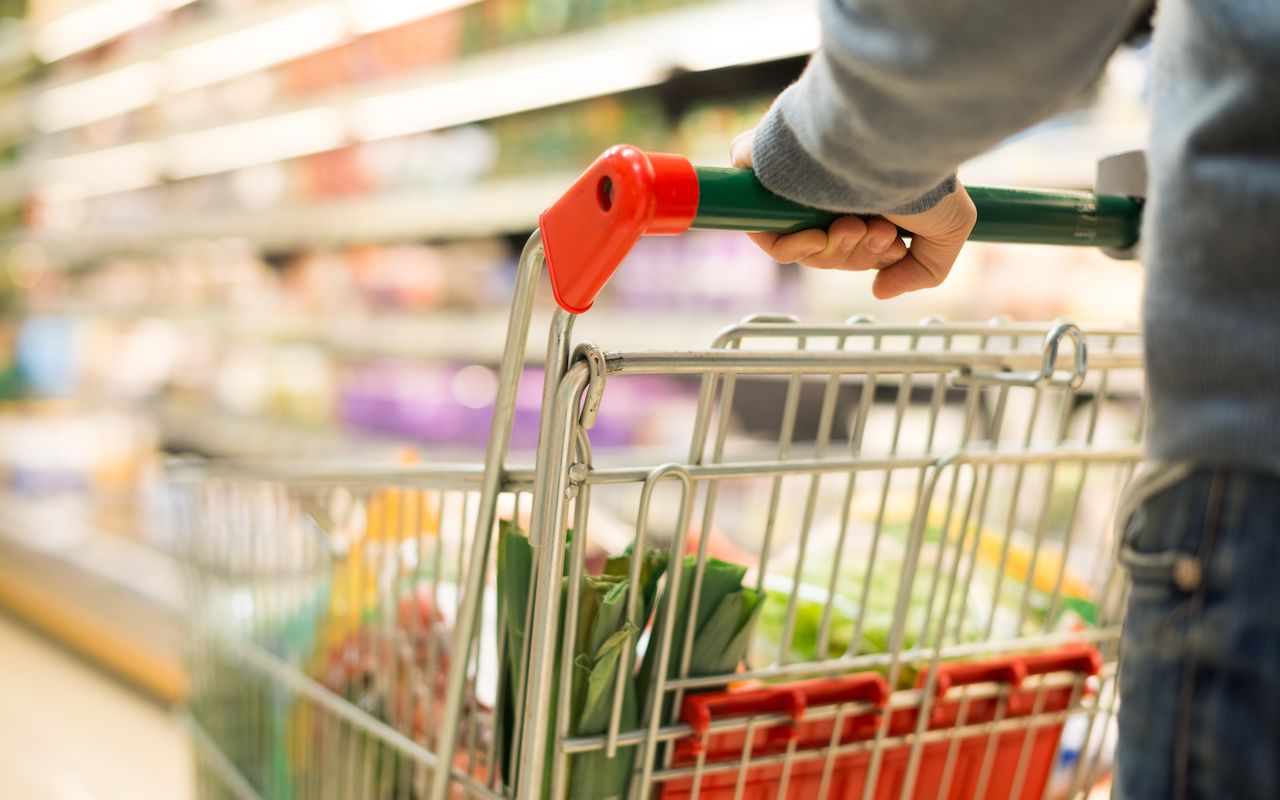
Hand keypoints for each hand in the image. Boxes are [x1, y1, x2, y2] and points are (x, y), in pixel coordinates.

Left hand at [731, 130, 976, 298]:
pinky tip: (820, 237)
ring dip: (832, 251)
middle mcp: (828, 183)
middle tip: (878, 234)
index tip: (893, 247)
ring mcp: (795, 179)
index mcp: (864, 190)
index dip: (869, 257)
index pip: (851, 243)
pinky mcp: (762, 171)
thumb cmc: (923, 174)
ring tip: (857, 226)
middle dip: (855, 255)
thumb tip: (879, 290)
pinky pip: (763, 230)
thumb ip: (924, 269)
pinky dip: (791, 247)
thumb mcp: (949, 229)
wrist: (892, 136)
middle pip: (826, 250)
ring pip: (799, 246)